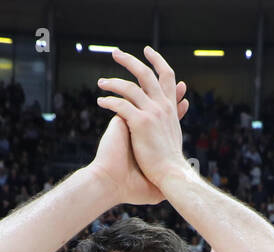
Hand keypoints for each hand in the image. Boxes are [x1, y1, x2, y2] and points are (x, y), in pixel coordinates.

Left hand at [95, 47, 190, 193]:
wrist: (170, 177)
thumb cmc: (169, 163)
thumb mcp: (173, 137)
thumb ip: (172, 121)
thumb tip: (173, 118)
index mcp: (170, 109)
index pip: (167, 77)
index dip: (157, 62)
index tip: (147, 52)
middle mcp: (163, 107)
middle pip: (147, 74)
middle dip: (131, 61)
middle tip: (116, 53)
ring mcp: (153, 113)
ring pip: (131, 87)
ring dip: (113, 82)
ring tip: (101, 82)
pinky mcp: (141, 123)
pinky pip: (121, 105)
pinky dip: (109, 101)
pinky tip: (100, 102)